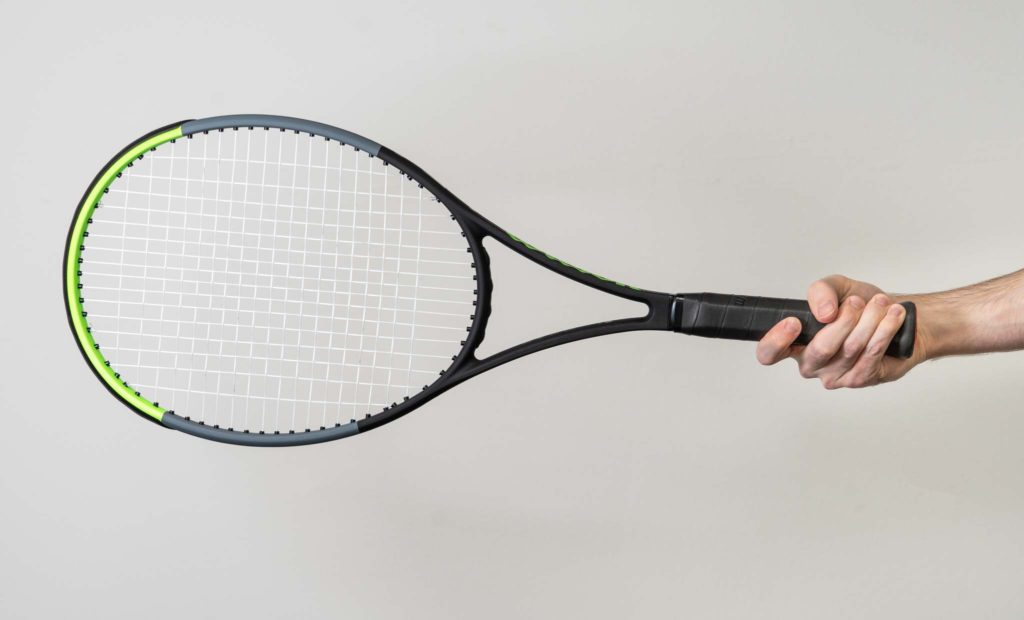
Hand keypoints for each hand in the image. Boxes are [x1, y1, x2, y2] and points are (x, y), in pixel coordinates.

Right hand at [755, 275, 925, 387]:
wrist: (895, 316)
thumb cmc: (860, 305)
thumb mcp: (836, 288)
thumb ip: (821, 291)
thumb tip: (823, 313)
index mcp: (795, 343)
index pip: (769, 353)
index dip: (776, 341)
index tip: (794, 322)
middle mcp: (811, 364)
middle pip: (821, 348)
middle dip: (844, 320)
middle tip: (857, 302)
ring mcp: (835, 375)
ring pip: (850, 349)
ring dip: (870, 321)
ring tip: (881, 303)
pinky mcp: (861, 379)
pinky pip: (871, 354)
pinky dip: (884, 330)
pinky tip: (892, 316)